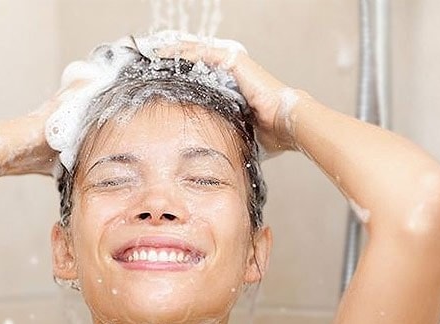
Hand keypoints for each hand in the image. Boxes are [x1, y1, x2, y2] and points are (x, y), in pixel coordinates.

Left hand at [156, 42, 302, 156]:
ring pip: (199, 52)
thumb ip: (226, 134)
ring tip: (157, 54)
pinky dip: (188, 52)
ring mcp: (233, 64)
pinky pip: (205, 52)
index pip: (202, 73)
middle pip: (197, 59)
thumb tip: (212, 156)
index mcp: (231, 86)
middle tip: (153, 61)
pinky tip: (172, 53)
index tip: (161, 78)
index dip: (182, 73)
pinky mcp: (234, 61)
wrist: (285, 123)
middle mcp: (231, 72)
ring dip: (177, 52)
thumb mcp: (238, 131)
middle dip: (175, 59)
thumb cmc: (270, 132)